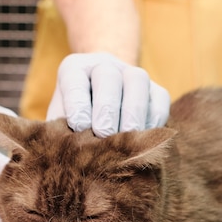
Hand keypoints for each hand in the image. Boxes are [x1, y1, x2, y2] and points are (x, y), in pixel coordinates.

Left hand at [46, 53, 170, 137]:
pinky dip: (154, 120)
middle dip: (107, 108)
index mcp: (74, 69)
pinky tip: (144, 139)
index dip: (77, 102)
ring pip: (137, 81)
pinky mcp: (156, 91)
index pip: (74, 77)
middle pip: (108, 76)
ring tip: (127, 139)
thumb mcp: (60, 123)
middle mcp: (104, 65)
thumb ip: (61, 133)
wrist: (99, 111)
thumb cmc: (73, 122)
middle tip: (103, 133)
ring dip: (133, 112)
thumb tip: (71, 156)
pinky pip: (160, 99)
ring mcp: (132, 75)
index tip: (78, 125)